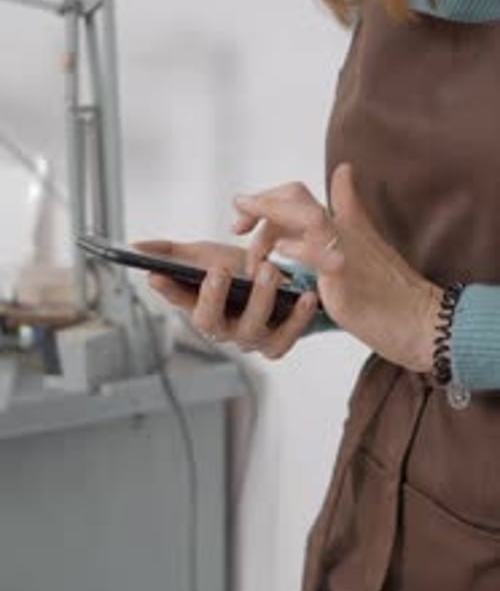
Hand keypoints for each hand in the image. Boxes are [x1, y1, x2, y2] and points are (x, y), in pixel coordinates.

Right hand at [134, 239, 318, 358]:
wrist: (282, 282)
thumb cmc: (239, 271)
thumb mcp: (205, 256)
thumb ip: (171, 252)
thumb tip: (135, 247)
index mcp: (200, 306)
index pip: (178, 300)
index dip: (167, 290)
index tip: (156, 275)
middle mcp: (222, 327)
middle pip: (210, 322)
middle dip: (213, 296)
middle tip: (220, 269)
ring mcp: (249, 338)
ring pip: (250, 329)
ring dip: (259, 299)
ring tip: (268, 268)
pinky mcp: (278, 343)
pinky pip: (287, 337)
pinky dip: (298, 318)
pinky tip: (306, 296)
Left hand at [231, 162, 442, 373]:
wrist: (423, 321)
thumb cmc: (391, 292)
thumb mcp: (364, 246)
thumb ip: (349, 210)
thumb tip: (345, 172)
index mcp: (343, 225)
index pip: (298, 194)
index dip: (266, 198)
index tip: (243, 212)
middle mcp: (343, 231)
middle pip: (296, 196)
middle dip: (259, 204)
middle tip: (236, 225)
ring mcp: (345, 252)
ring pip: (304, 215)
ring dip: (269, 219)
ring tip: (244, 233)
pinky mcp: (346, 278)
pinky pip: (319, 253)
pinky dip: (296, 247)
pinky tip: (279, 254)